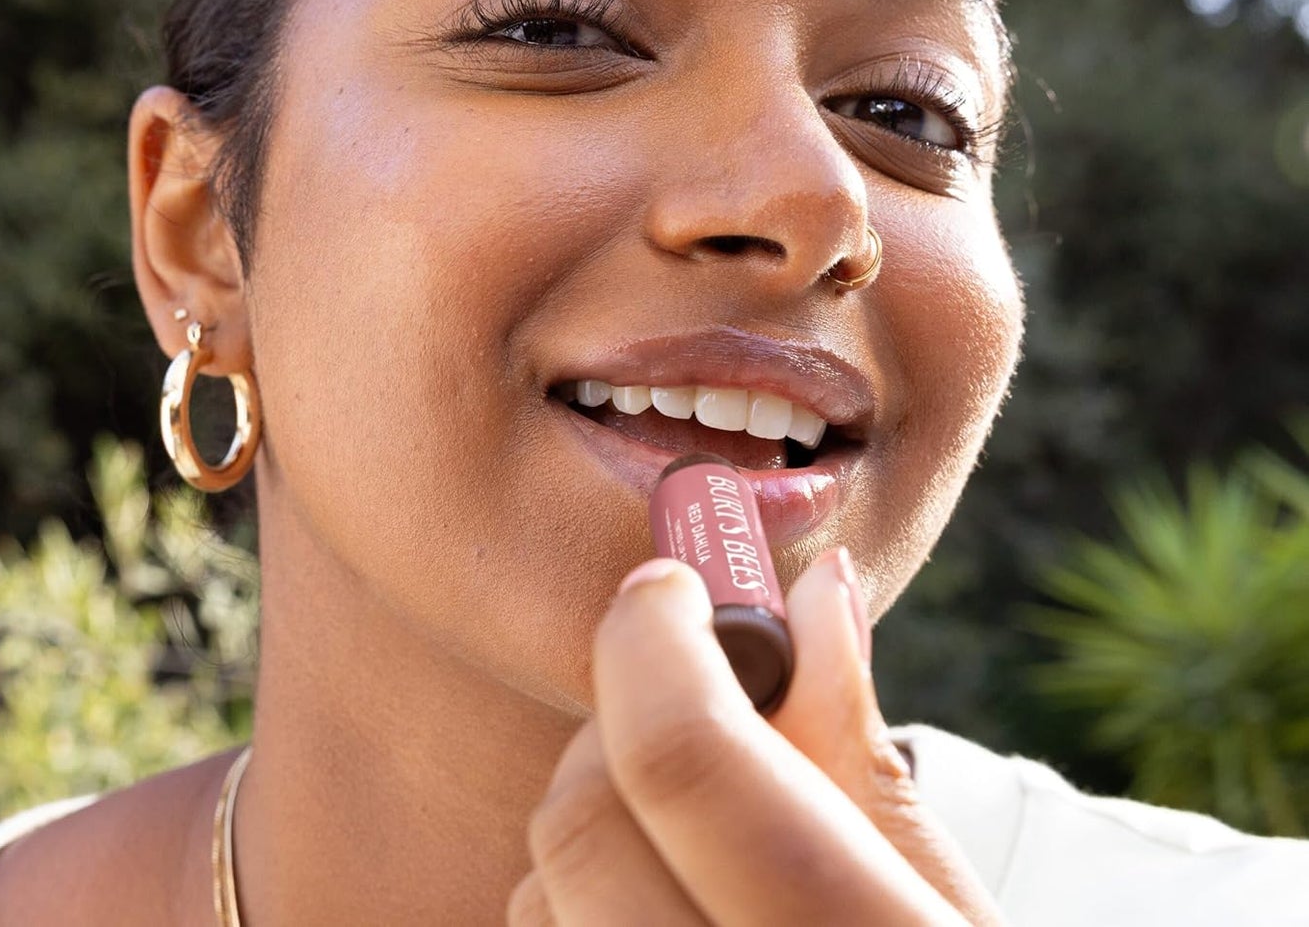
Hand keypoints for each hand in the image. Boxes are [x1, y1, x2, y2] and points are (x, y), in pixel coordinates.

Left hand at [507, 548, 1003, 924]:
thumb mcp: (950, 911)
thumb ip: (862, 753)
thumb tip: (814, 590)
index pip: (684, 760)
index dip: (657, 639)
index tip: (669, 590)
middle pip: (579, 824)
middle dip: (614, 726)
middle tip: (684, 707)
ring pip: (535, 901)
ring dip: (589, 830)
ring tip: (684, 834)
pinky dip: (575, 909)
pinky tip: (657, 907)